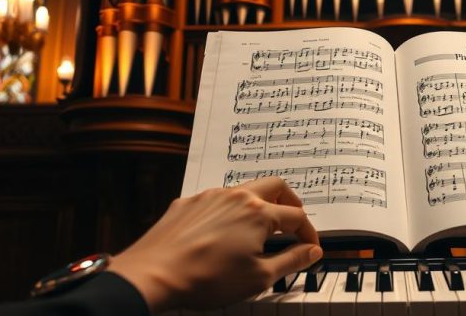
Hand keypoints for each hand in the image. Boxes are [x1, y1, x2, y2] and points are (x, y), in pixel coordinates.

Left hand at [108, 177, 321, 311]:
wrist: (153, 275)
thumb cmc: (205, 278)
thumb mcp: (258, 277)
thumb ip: (291, 261)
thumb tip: (312, 251)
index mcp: (258, 212)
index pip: (297, 216)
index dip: (309, 234)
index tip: (310, 249)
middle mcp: (236, 196)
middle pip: (276, 187)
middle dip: (291, 203)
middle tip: (294, 224)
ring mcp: (210, 196)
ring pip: (245, 190)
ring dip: (260, 205)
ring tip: (260, 230)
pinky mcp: (188, 203)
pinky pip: (217, 199)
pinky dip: (230, 211)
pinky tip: (224, 233)